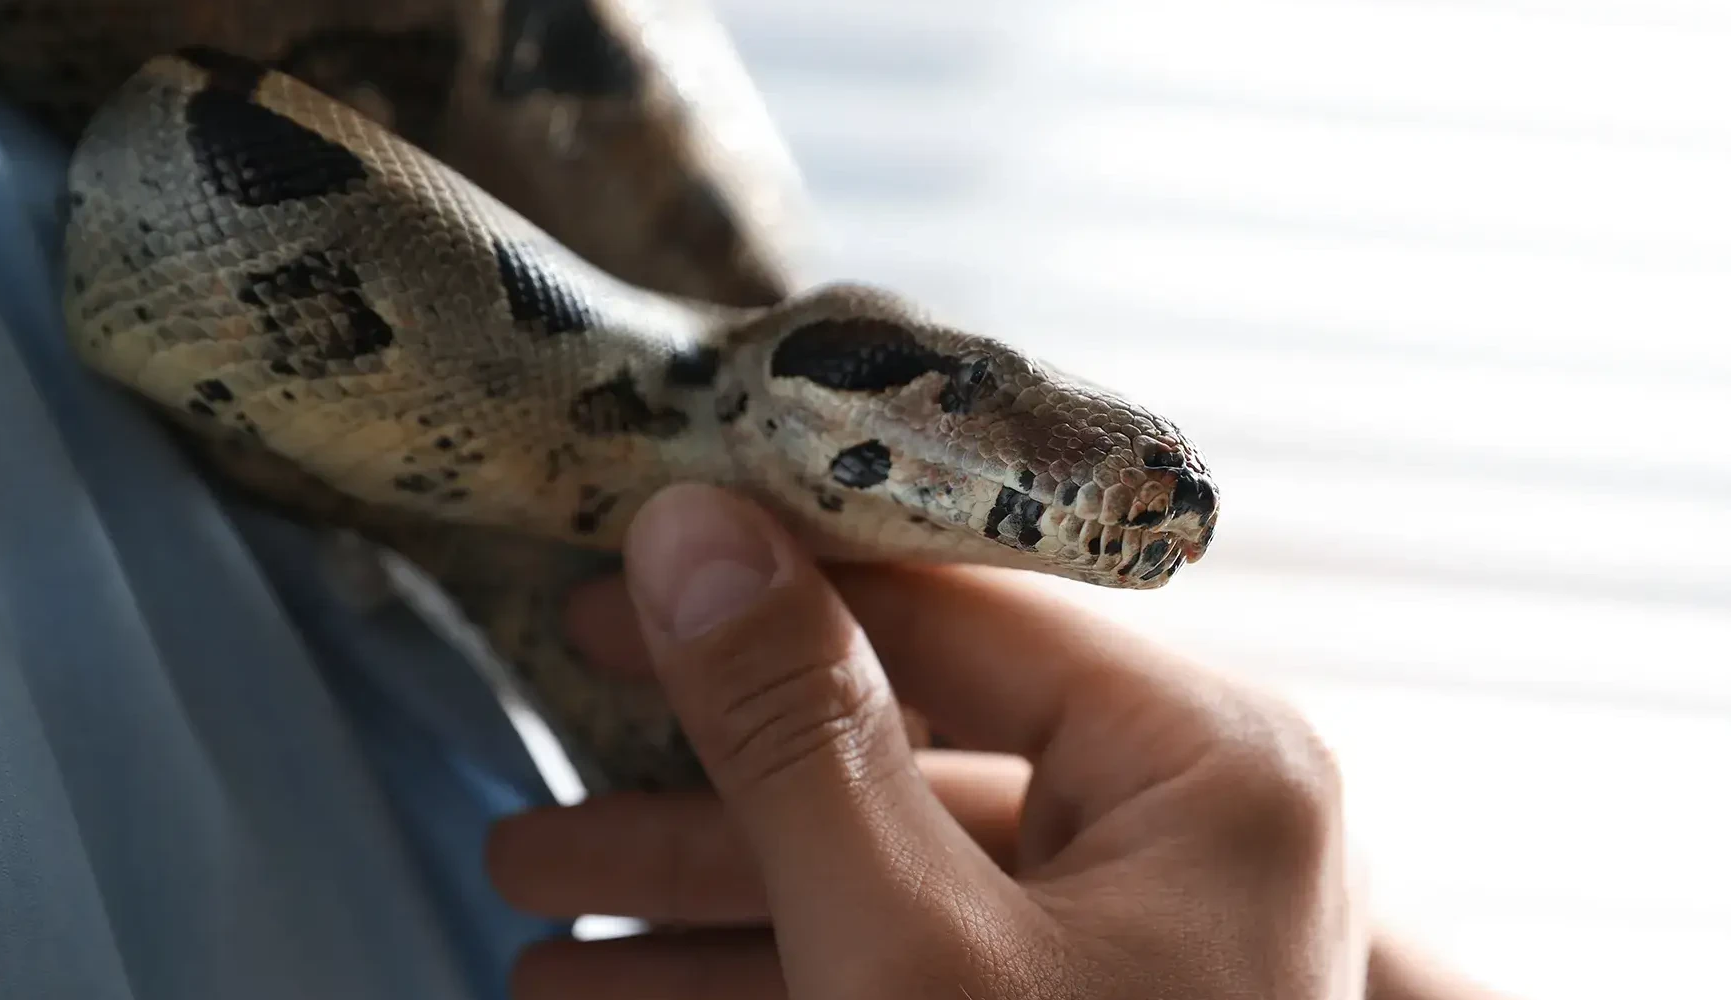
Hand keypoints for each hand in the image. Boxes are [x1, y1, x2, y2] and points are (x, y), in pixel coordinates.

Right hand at [487, 483, 1369, 998]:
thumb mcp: (902, 946)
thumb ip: (798, 730)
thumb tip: (698, 528)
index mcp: (1206, 762)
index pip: (962, 604)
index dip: (778, 573)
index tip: (620, 560)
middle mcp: (1187, 824)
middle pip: (903, 739)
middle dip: (698, 768)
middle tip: (539, 733)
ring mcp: (1132, 931)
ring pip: (880, 861)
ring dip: (696, 886)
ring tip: (524, 889)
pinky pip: (897, 961)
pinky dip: (758, 974)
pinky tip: (603, 995)